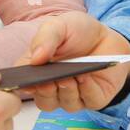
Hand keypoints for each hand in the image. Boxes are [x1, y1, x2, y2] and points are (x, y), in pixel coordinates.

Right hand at [15, 12, 129, 112]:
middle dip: (45, 92)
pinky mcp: (94, 98)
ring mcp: (73, 94)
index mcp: (38, 71)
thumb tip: (35, 59)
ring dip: (67, 90)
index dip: (23, 85)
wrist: (106, 35)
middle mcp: (53, 87)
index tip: (25, 81)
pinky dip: (86, 90)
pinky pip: (88, 100)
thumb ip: (45, 38)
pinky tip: (85, 77)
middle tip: (48, 81)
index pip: (24, 84)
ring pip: (65, 103)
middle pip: (43, 100)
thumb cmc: (78, 32)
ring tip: (69, 76)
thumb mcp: (58, 25)